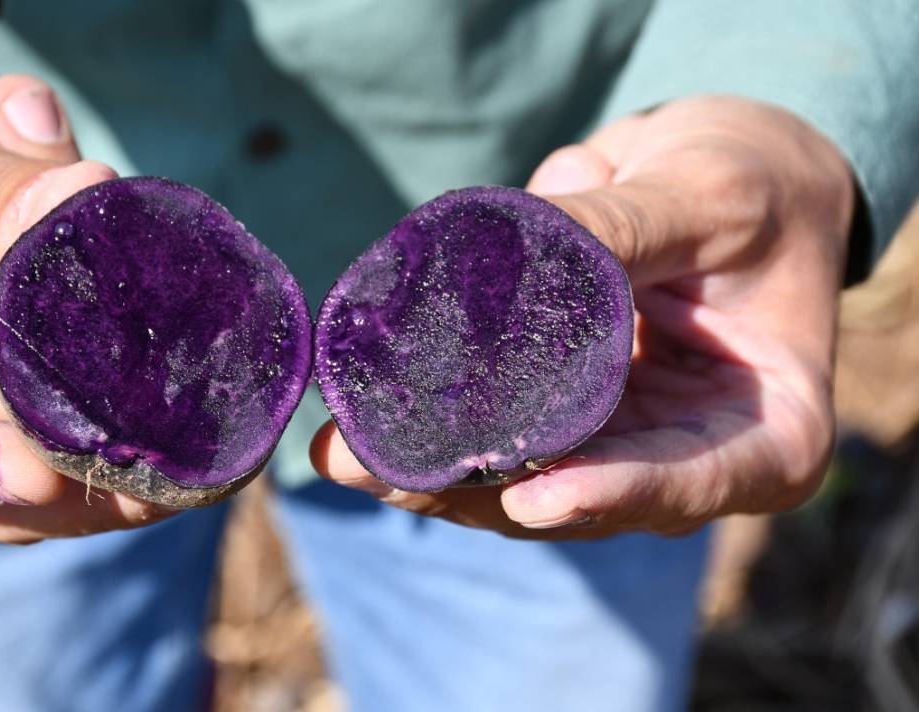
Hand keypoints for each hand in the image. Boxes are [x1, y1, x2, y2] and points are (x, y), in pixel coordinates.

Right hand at [0, 9, 171, 542]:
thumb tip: (92, 196)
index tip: (32, 471)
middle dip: (65, 494)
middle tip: (150, 487)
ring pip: (44, 473)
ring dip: (120, 476)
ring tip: (192, 469)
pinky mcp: (33, 386)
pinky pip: (92, 419)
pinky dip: (144, 427)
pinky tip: (203, 430)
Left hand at [311, 96, 853, 538]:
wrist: (732, 184)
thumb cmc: (755, 190)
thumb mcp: (709, 195)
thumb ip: (619, 227)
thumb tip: (499, 252)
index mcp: (767, 433)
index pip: (689, 481)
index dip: (608, 494)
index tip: (530, 500)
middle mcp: (685, 460)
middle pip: (581, 498)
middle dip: (476, 490)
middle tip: (376, 468)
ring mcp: (618, 446)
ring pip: (520, 483)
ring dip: (430, 472)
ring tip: (346, 452)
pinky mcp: (565, 418)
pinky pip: (495, 436)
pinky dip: (432, 429)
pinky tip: (363, 416)